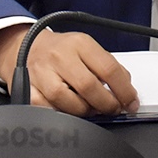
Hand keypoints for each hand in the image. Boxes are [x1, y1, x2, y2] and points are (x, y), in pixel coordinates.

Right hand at [0, 23, 138, 116]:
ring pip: (68, 102)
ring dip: (85, 111)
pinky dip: (62, 114)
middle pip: (89, 87)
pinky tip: (69, 109)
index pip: (109, 69)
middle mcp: (60, 56)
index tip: (131, 102)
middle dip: (106, 104)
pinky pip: (49, 110)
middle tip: (113, 109)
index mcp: (79, 43)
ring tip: (90, 108)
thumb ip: (108, 67)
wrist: (26, 46)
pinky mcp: (28, 89)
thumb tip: (127, 91)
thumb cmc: (62, 51)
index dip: (124, 90)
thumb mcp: (87, 49)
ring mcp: (42, 73)